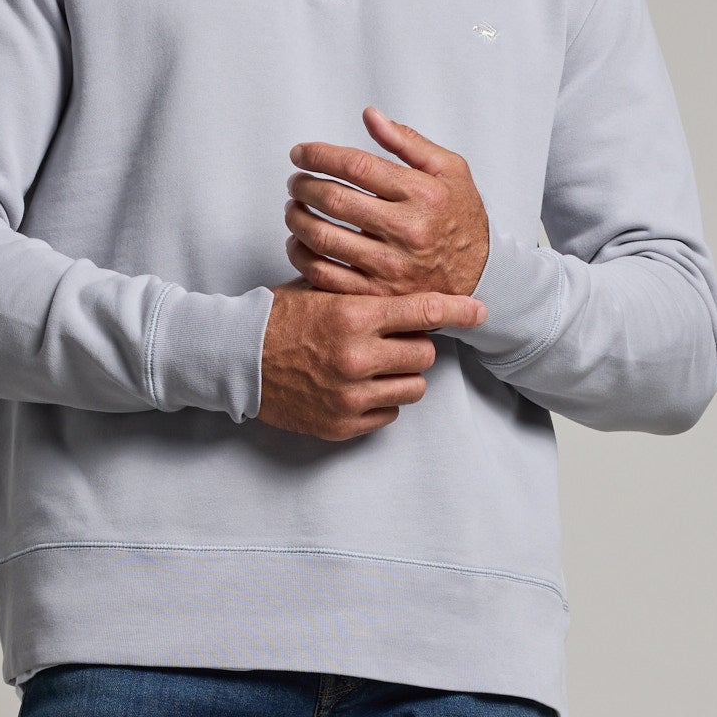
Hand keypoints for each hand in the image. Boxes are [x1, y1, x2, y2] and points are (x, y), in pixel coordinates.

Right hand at [256, 283, 487, 442]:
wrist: (235, 358)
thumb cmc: (280, 318)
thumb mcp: (324, 291)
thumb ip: (369, 296)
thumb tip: (418, 299)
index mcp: (353, 318)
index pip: (424, 311)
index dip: (459, 310)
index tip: (481, 311)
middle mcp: (356, 358)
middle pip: (424, 354)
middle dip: (413, 345)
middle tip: (391, 340)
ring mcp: (350, 396)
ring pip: (413, 388)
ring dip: (402, 375)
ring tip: (376, 365)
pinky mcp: (342, 424)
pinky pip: (389, 414)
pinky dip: (381, 401)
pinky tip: (357, 387)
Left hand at [285, 109, 490, 299]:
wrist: (482, 272)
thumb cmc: (460, 216)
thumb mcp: (449, 169)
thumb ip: (407, 141)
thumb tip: (370, 116)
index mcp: (421, 193)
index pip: (355, 166)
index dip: (319, 155)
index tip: (301, 153)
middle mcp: (406, 229)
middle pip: (334, 200)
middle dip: (303, 185)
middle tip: (295, 181)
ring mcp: (391, 265)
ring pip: (323, 238)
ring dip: (297, 219)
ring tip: (293, 208)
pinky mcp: (379, 293)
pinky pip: (326, 275)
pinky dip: (302, 256)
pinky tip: (299, 241)